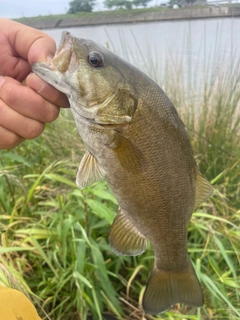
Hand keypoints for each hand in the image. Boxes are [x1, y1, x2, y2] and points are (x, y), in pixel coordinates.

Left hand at [0, 18, 69, 149]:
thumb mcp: (12, 35)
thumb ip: (38, 44)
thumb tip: (51, 63)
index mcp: (43, 84)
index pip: (63, 98)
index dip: (51, 92)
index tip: (30, 78)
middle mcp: (37, 106)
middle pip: (49, 116)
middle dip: (25, 99)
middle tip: (3, 83)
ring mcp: (21, 123)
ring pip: (31, 129)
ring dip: (8, 110)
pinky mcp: (5, 135)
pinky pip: (10, 139)